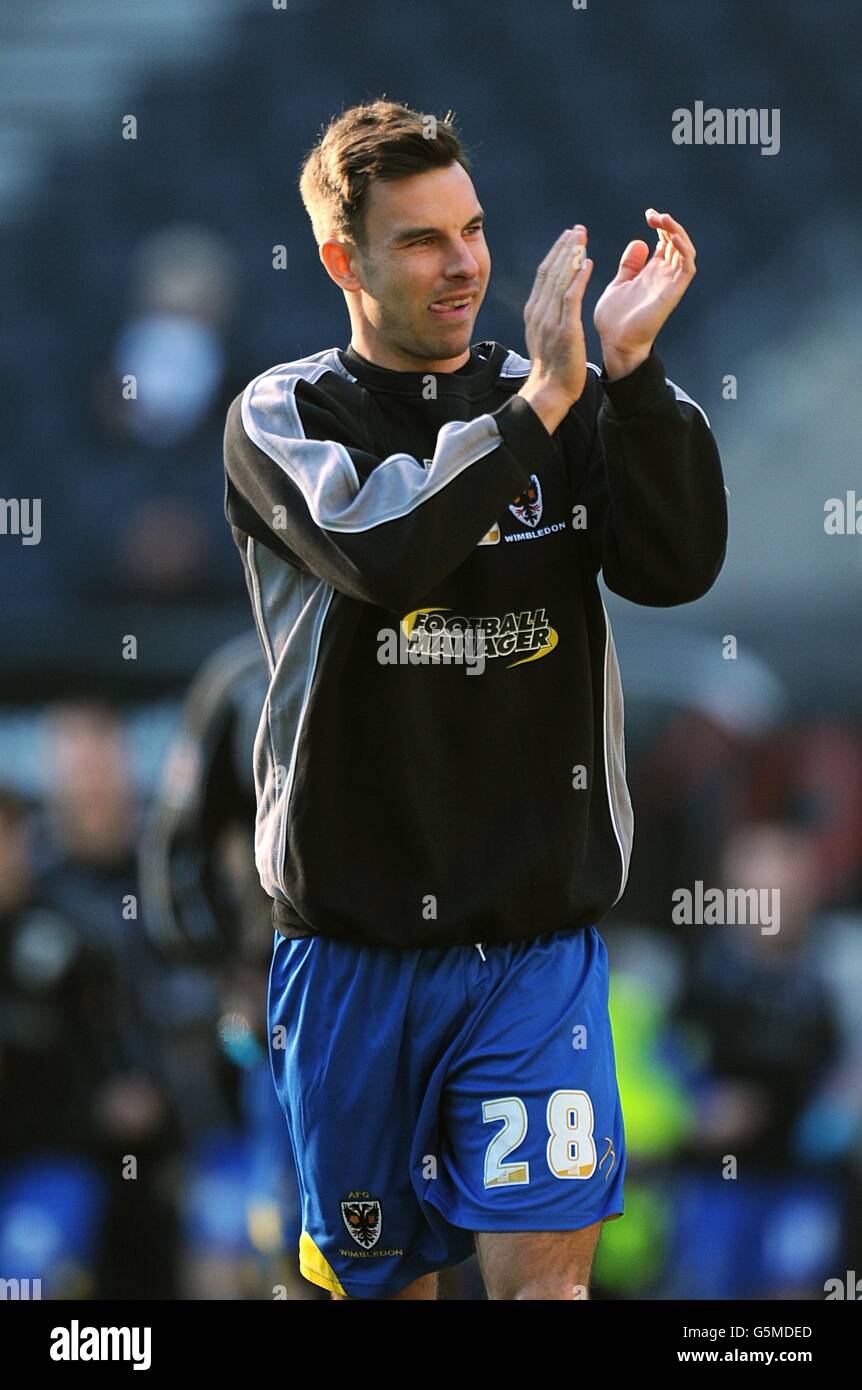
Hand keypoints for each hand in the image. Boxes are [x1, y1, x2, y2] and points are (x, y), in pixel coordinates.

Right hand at [518, 225, 593, 430]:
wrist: (549, 391)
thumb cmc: (551, 368)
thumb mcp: (544, 337)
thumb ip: (547, 317)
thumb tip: (551, 302)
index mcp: (534, 312)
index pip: (543, 275)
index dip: (555, 254)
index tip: (567, 239)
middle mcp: (539, 312)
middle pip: (550, 272)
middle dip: (564, 248)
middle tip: (577, 229)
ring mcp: (551, 320)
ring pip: (560, 280)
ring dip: (572, 256)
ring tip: (582, 238)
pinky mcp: (565, 329)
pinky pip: (572, 298)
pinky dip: (579, 278)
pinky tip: (587, 263)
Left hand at [594, 209, 696, 379]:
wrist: (615, 344)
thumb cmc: (614, 320)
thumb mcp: (618, 284)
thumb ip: (629, 265)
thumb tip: (639, 242)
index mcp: (651, 273)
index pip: (665, 243)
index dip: (661, 226)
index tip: (649, 215)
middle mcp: (663, 276)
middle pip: (677, 243)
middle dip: (669, 225)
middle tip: (655, 216)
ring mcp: (669, 284)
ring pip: (686, 252)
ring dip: (678, 233)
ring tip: (664, 221)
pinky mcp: (672, 293)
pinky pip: (687, 268)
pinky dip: (684, 251)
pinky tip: (672, 238)